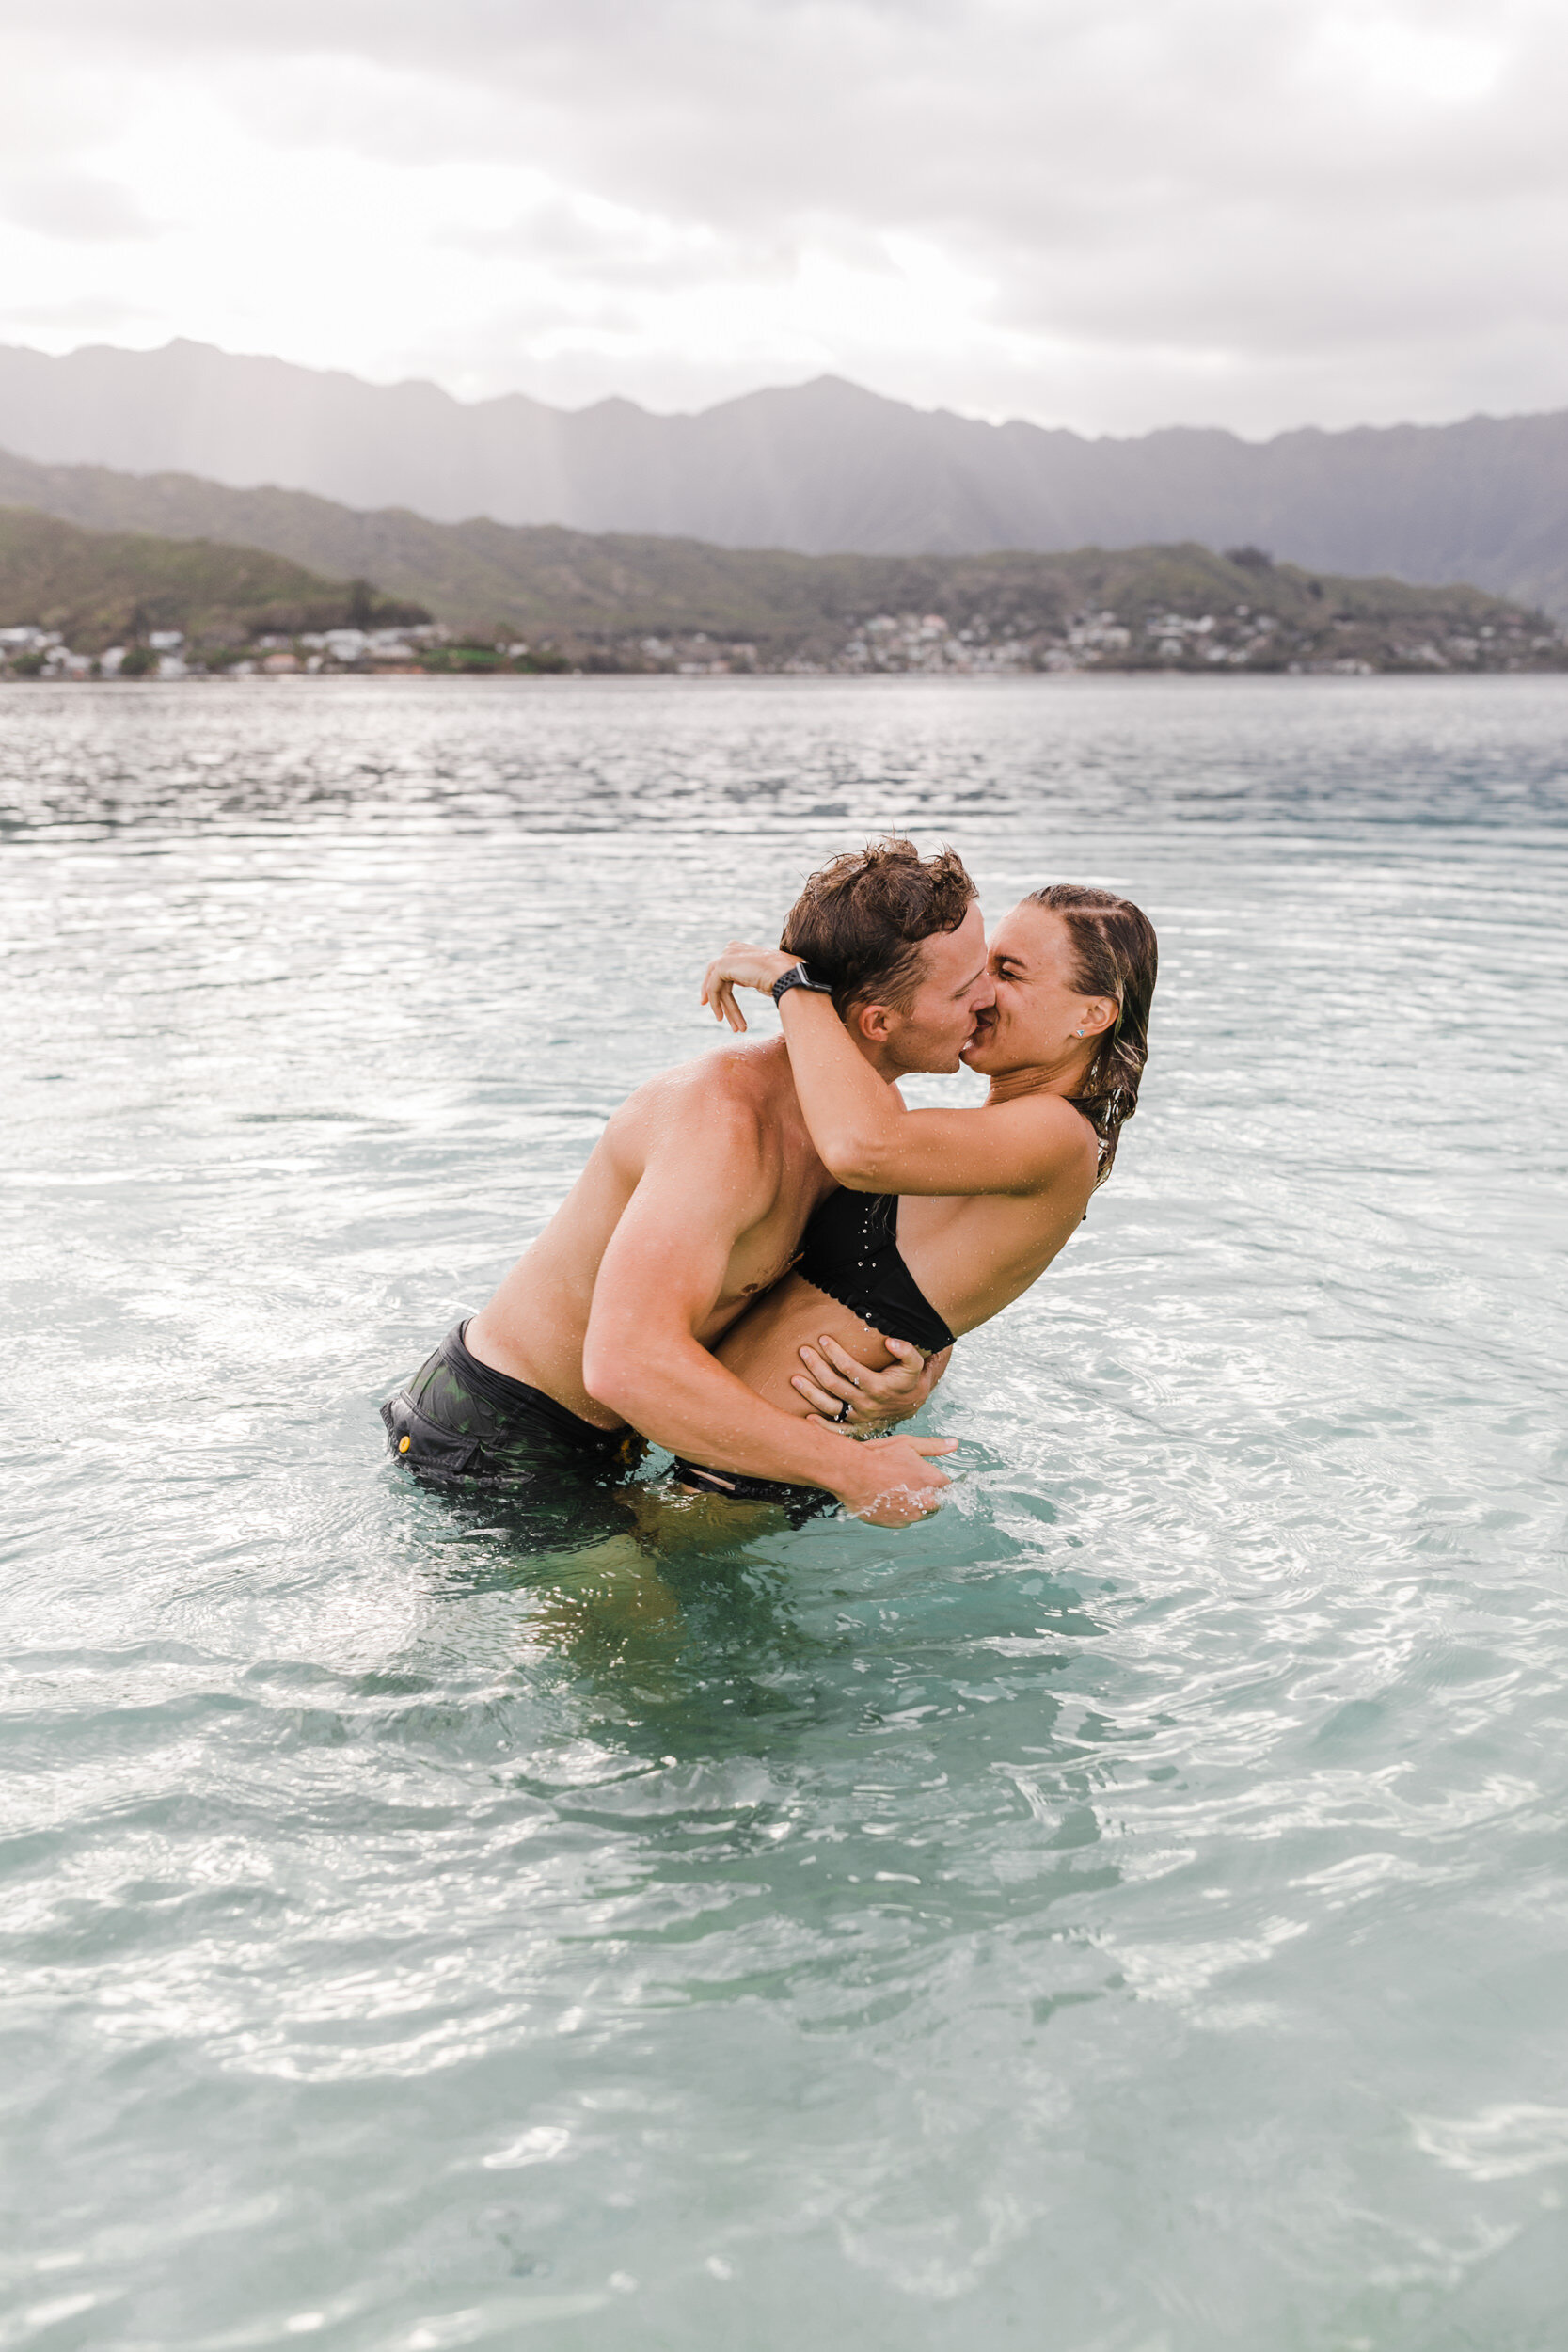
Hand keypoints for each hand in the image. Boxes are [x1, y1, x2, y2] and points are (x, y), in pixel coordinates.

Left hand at [700, 942, 795, 1033]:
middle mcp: (732, 949)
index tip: (721, 1005)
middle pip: (718, 978)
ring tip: (736, 1029)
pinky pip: (714, 988)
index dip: (720, 988)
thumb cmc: (783, 977)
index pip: (725, 970)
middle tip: (720, 1018)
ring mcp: (726, 955)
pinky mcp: (722, 964)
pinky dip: (717, 1005)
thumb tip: (741, 982)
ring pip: (717, 987)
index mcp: (741, 949)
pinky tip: (723, 1019)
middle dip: (717, 999)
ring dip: (726, 1009)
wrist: (787, 975)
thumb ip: (749, 976)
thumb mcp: (762, 976)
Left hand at [793, 1334, 951, 1429]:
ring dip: (810, 1393)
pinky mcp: (857, 1426)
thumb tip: (890, 1341)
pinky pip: (837, 1430)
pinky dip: (821, 1427)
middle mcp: (867, 1403)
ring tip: (794, 1379)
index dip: (834, 1353)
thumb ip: (906, 1351)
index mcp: (878, 1386)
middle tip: (803, 1351)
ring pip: (829, 1407)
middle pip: (834, 1385)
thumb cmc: (909, 1379)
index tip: (823, 1339)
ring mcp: (860, 1417)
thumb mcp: (915, 1364)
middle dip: (816, 1367)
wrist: (913, 1404)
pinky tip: (807, 1417)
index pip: (849, 1368)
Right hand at [832, 1433, 955, 1527]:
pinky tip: (887, 1498)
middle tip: (908, 1482)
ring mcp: (911, 1515)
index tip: (923, 1475)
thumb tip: (954, 1444)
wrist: (850, 1472)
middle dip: (928, 1494)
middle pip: (937, 1502)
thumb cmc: (878, 1456)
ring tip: (896, 1489)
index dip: (936, 1479)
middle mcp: (925, 1501)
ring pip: (921, 1513)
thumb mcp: (908, 1444)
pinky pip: (905, 1520)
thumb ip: (934, 1446)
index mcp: (932, 1480)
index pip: (947, 1485)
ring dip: (915, 1504)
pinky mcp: (896, 1523)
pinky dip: (900, 1512)